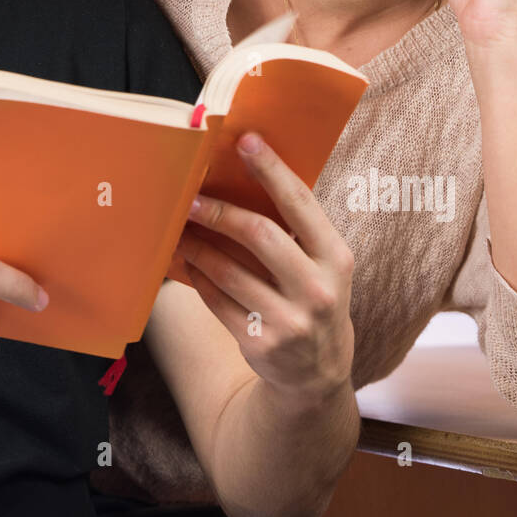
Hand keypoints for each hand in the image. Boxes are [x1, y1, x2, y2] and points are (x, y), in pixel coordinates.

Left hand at [176, 132, 354, 402]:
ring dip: (198, 245)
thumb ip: (296, 231)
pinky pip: (217, 300)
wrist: (319, 376)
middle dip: (220, 212)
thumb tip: (243, 177)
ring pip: (229, 270)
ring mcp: (290, 321)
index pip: (301, 204)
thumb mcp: (324, 266)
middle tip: (190, 197)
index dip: (272, 170)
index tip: (246, 141)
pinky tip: (187, 261)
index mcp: (336, 259)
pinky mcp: (260, 344)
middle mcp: (318, 290)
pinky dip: (198, 277)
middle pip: (260, 235)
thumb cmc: (314, 300)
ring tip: (179, 227)